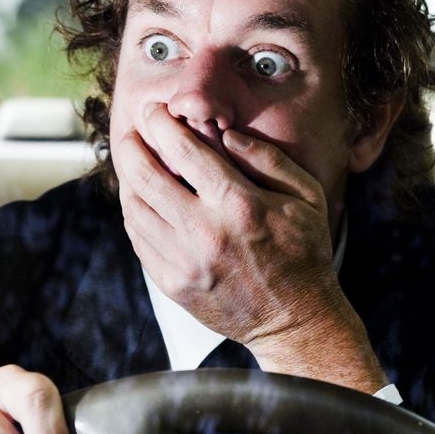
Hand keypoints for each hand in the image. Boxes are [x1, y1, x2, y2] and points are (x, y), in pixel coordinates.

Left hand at [115, 103, 346, 350]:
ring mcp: (184, 263)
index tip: (154, 112)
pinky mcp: (173, 285)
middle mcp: (205, 233)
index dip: (161, 124)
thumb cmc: (305, 253)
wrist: (296, 321)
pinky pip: (139, 240)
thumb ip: (268, 158)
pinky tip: (144, 202)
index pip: (183, 151)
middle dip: (131, 146)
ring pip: (135, 209)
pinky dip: (136, 214)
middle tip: (130, 133)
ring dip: (128, 180)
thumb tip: (226, 133)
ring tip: (133, 164)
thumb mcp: (306, 196)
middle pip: (145, 177)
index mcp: (239, 205)